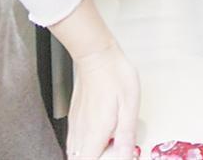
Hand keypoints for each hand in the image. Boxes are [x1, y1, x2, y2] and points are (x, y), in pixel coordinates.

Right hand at [65, 43, 139, 159]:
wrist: (96, 54)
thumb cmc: (114, 75)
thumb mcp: (129, 106)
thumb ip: (126, 136)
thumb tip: (126, 157)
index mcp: (94, 133)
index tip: (113, 157)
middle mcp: (81, 132)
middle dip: (95, 159)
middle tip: (113, 151)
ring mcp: (75, 125)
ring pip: (74, 152)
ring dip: (90, 154)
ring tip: (108, 145)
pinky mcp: (75, 117)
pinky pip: (74, 141)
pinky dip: (85, 146)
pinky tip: (99, 137)